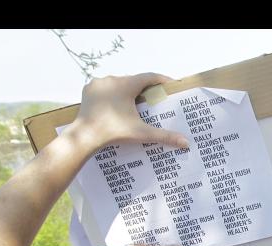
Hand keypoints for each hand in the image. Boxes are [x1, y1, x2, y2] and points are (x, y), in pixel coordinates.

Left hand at [68, 73, 187, 151]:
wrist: (86, 136)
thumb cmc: (114, 132)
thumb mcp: (142, 133)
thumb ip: (165, 136)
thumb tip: (186, 143)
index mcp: (126, 85)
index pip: (149, 77)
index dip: (161, 80)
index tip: (170, 85)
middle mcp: (112, 79)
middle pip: (133, 81)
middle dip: (144, 89)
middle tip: (153, 99)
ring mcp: (98, 83)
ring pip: (118, 84)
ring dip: (127, 91)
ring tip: (134, 103)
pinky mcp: (88, 90)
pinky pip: (104, 88)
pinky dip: (112, 94)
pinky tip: (116, 104)